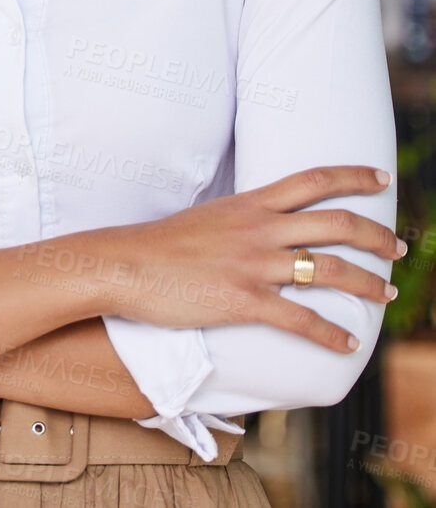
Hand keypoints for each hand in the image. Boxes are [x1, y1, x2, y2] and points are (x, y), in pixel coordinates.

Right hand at [101, 165, 404, 351]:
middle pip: (335, 223)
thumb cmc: (158, 245)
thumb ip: (239, 222)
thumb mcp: (205, 219)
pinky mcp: (243, 300)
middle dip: (376, 236)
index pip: (312, 180)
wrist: (122, 265)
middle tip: (396, 248)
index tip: (381, 177)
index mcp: (248, 205)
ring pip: (329, 269)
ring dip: (367, 283)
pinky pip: (301, 319)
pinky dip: (331, 334)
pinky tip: (347, 344)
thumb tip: (263, 228)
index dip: (353, 176)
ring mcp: (253, 264)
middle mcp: (258, 230)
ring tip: (387, 294)